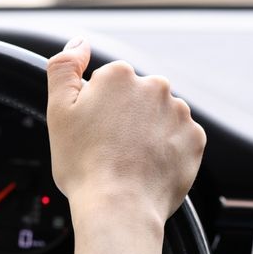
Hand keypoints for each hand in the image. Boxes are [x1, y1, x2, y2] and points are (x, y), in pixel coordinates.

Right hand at [46, 39, 205, 231]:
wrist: (119, 208)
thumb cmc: (85, 166)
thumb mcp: (58, 111)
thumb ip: (63, 68)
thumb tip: (78, 45)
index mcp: (120, 76)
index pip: (106, 84)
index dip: (95, 110)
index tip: (91, 133)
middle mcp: (155, 87)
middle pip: (135, 99)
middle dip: (124, 119)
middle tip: (108, 150)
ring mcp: (179, 113)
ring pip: (158, 119)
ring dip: (146, 134)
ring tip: (128, 162)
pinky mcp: (194, 140)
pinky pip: (177, 140)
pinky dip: (165, 151)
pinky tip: (147, 168)